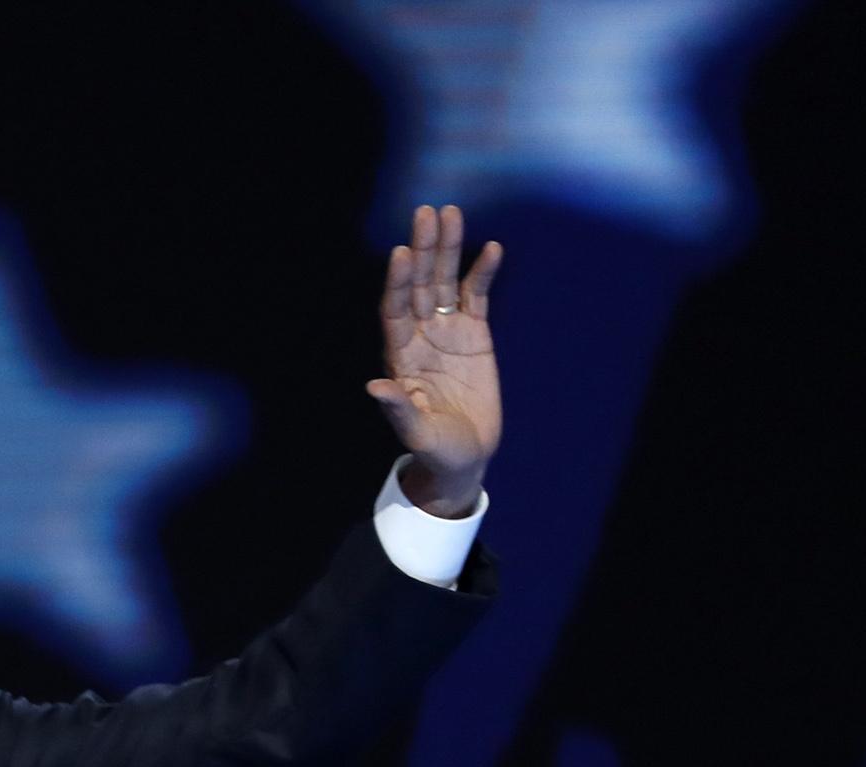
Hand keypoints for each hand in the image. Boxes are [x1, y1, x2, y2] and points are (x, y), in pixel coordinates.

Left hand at [367, 202, 503, 517]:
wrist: (465, 456)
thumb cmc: (435, 448)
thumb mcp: (416, 432)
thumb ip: (399, 408)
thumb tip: (374, 386)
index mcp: (400, 356)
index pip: (395, 310)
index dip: (398, 282)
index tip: (401, 253)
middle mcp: (420, 335)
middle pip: (420, 284)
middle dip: (423, 250)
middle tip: (426, 213)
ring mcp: (447, 331)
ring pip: (446, 281)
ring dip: (449, 249)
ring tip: (451, 214)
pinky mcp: (475, 333)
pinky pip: (477, 295)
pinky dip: (483, 273)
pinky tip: (491, 248)